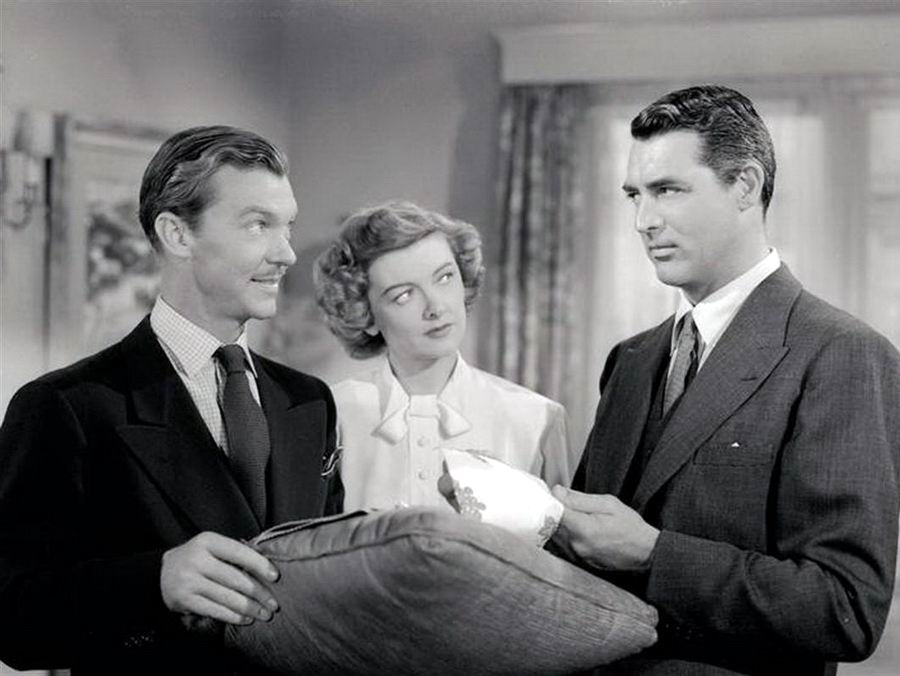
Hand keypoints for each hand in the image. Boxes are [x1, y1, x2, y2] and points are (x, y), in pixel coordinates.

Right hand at [160, 531, 279, 625]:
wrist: (160, 574)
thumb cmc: (197, 559)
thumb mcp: (212, 548)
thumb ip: (234, 554)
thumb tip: (267, 569)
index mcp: (207, 541)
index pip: (239, 552)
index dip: (259, 564)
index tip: (275, 577)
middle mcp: (196, 559)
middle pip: (235, 578)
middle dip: (259, 593)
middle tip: (274, 604)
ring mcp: (188, 581)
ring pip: (227, 597)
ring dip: (249, 608)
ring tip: (264, 614)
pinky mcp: (184, 600)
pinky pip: (215, 610)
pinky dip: (233, 616)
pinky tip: (246, 619)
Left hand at [551, 486, 659, 571]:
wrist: (645, 552)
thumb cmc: (630, 527)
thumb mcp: (608, 504)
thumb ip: (579, 499)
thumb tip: (557, 492)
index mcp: (583, 529)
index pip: (552, 513)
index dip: (548, 501)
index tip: (550, 495)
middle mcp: (576, 546)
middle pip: (550, 525)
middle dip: (552, 512)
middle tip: (558, 501)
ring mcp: (576, 557)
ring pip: (553, 537)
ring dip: (556, 525)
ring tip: (569, 515)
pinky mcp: (578, 562)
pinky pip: (561, 546)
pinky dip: (563, 536)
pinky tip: (573, 529)